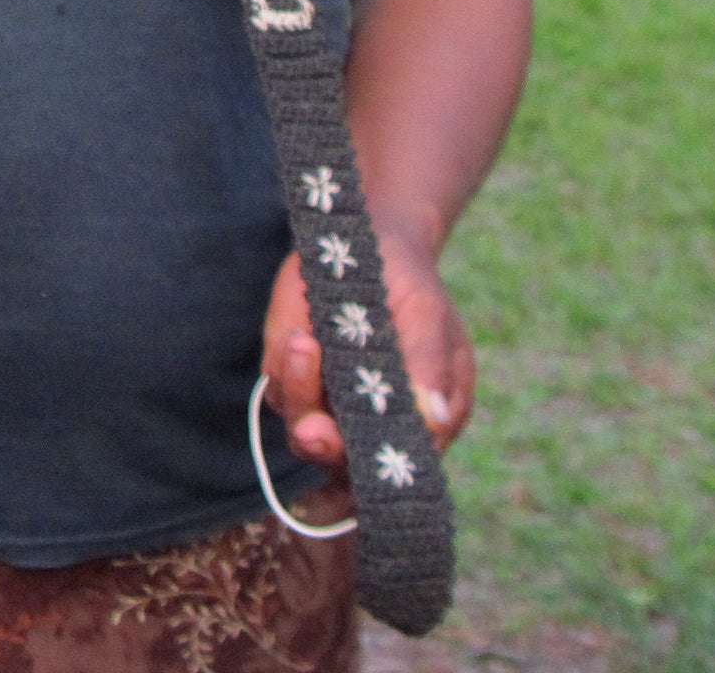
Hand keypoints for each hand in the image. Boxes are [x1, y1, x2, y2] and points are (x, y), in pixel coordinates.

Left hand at [260, 239, 473, 464]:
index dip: (375, 475)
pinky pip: (278, 382)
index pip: (393, 470)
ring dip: (301, 392)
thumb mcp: (429, 315)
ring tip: (305, 344)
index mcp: (413, 421)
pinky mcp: (291, 366)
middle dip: (325, 445)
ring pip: (301, 422)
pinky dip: (284, 365)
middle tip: (315, 429)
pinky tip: (297, 334)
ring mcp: (324, 395)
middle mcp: (364, 420)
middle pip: (337, 458)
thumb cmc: (413, 286)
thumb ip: (430, 364)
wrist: (374, 240)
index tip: (362, 456)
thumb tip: (436, 419)